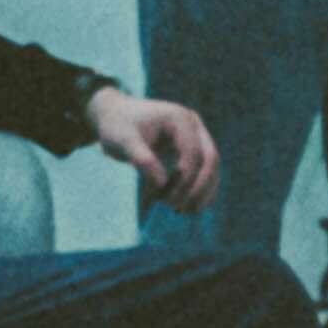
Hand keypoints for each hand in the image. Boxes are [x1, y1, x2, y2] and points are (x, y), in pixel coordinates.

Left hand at [87, 88, 221, 210]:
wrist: (116, 116)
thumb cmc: (117, 127)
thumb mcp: (123, 142)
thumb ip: (142, 160)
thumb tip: (162, 184)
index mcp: (179, 118)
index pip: (193, 152)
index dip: (184, 179)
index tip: (165, 200)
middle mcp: (193, 124)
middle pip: (210, 158)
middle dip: (198, 187)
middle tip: (179, 209)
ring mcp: (196, 135)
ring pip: (211, 166)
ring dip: (202, 191)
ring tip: (184, 211)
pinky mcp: (193, 147)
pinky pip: (204, 169)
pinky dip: (199, 188)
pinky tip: (187, 206)